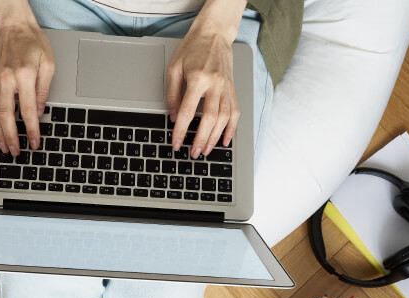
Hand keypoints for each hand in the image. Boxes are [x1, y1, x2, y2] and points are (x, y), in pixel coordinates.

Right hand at [0, 6, 54, 155]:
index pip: (27, 110)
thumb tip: (39, 112)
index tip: (34, 143)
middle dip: (11, 137)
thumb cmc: (33, 42)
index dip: (31, 130)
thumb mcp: (48, 63)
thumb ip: (43, 89)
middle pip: (6, 115)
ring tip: (3, 146)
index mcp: (24, 75)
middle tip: (16, 152)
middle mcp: (6, 79)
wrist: (13, 25)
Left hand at [166, 0, 244, 158]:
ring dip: (215, 137)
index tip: (176, 143)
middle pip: (209, 118)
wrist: (214, 33)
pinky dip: (232, 128)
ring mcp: (227, 87)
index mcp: (198, 78)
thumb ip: (173, 94)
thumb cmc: (192, 48)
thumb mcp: (174, 67)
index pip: (188, 112)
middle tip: (193, 153)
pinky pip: (235, 111)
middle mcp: (215, 84)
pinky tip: (226, 140)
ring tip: (206, 150)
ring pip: (224, 118)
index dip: (181, 131)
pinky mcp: (232, 88)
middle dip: (201, 139)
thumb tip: (173, 117)